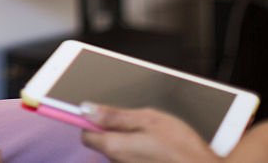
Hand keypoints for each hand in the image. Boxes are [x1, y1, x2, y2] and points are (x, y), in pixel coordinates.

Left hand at [80, 103, 220, 162]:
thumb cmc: (181, 148)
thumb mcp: (148, 119)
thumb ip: (115, 115)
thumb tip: (88, 109)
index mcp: (115, 147)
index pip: (86, 133)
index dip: (92, 119)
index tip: (101, 111)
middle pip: (103, 142)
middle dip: (114, 129)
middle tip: (136, 120)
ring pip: (119, 150)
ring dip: (129, 140)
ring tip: (152, 134)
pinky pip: (132, 159)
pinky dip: (139, 151)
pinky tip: (157, 147)